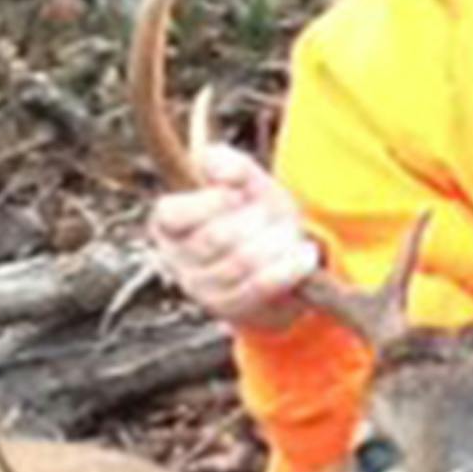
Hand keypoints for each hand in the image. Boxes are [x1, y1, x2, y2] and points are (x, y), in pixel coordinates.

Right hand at [146, 143, 319, 331]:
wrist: (281, 256)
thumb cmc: (255, 211)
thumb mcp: (245, 178)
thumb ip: (229, 162)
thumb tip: (224, 174)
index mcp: (169, 222)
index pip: (173, 213)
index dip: (209, 202)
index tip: (238, 194)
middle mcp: (175, 258)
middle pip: (216, 238)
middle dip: (255, 221)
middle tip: (275, 213)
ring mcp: (200, 288)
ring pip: (241, 263)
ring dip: (277, 244)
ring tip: (293, 235)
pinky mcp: (227, 309)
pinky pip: (259, 287)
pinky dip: (287, 269)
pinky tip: (303, 257)